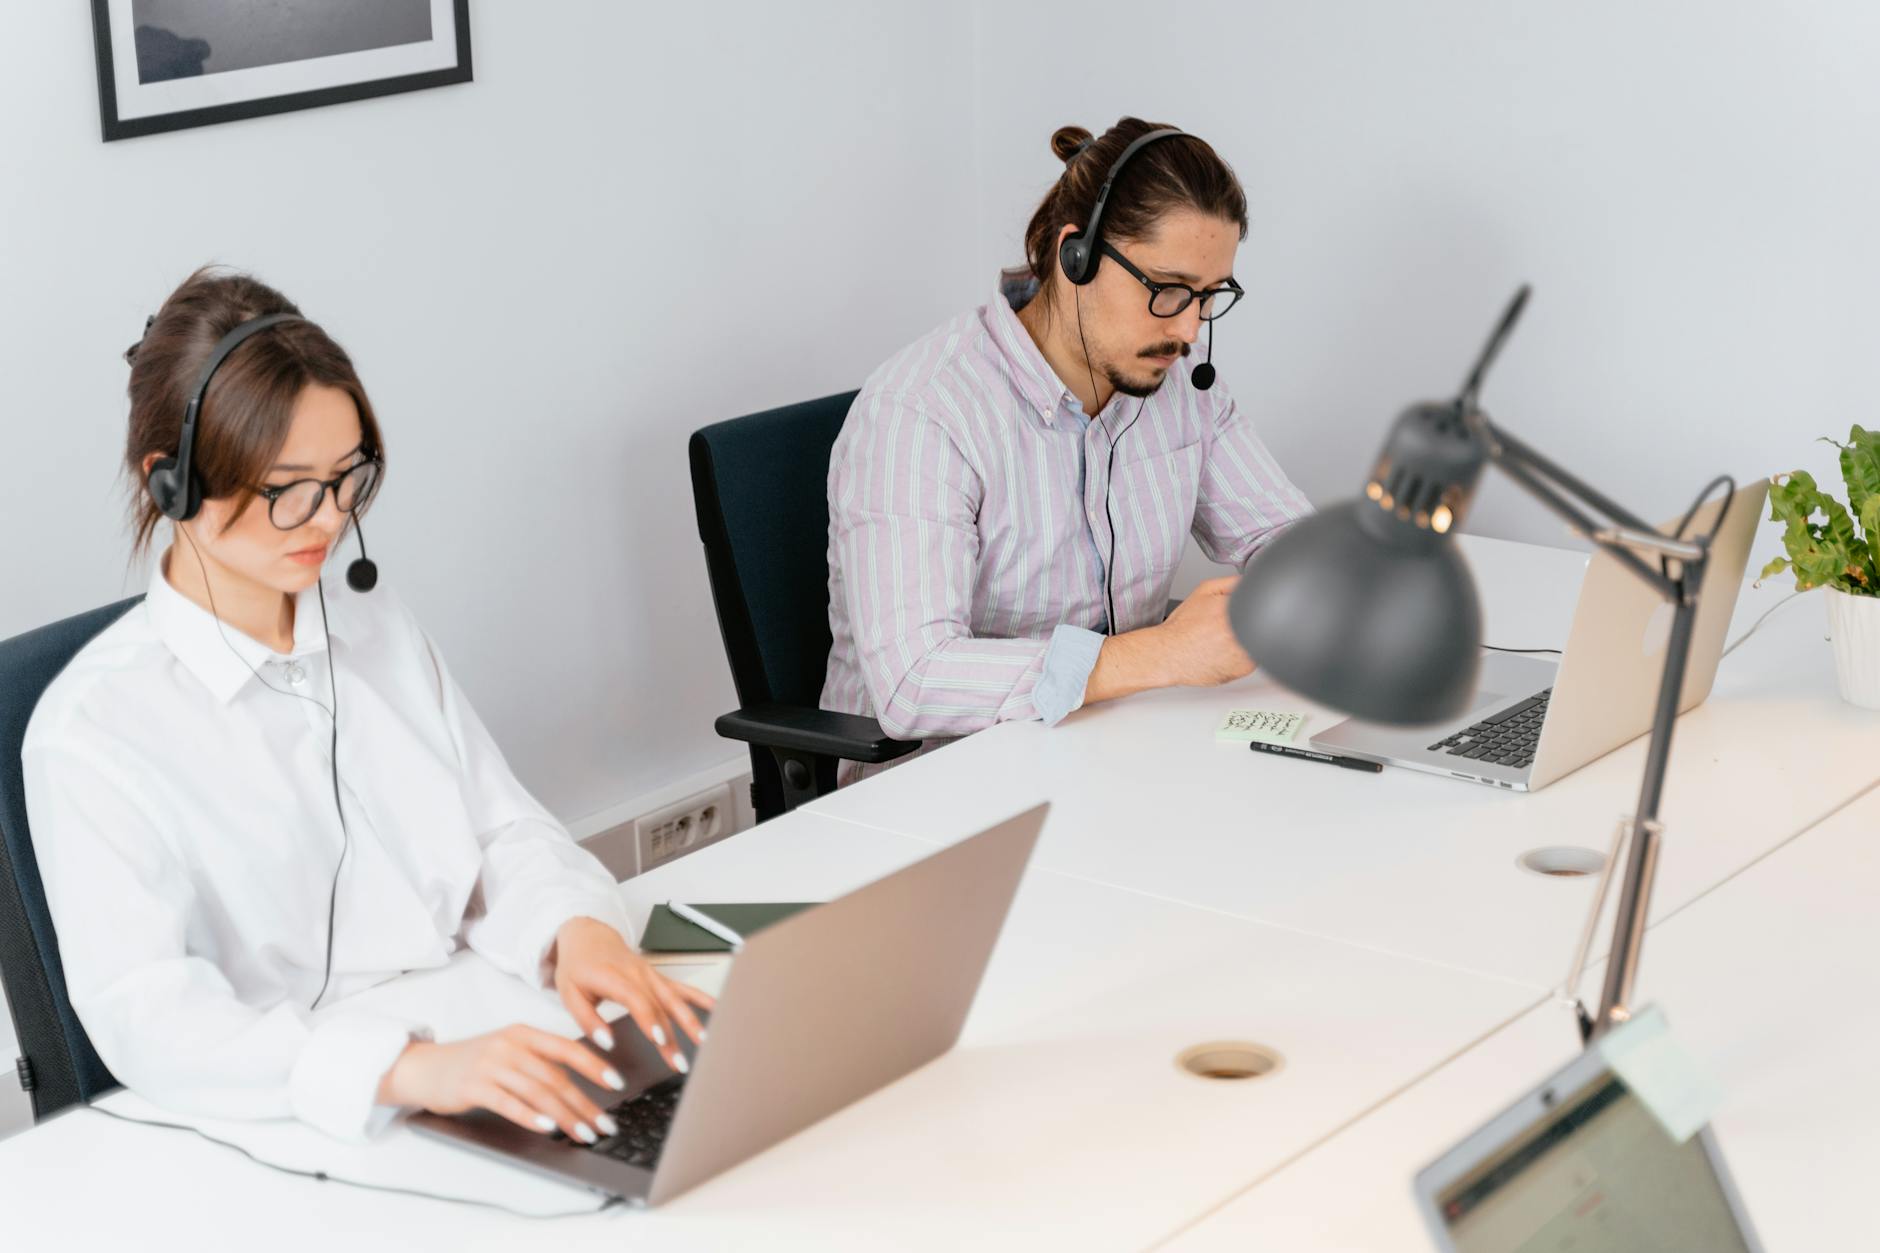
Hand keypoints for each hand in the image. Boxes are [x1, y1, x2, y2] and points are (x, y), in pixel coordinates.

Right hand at [377, 1024, 625, 1142]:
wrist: (423, 1067)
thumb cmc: (471, 1062)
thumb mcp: (507, 1051)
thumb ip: (538, 1062)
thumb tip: (577, 1087)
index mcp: (523, 1034)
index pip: (567, 1048)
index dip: (594, 1065)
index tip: (617, 1083)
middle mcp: (510, 1046)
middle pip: (556, 1077)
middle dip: (585, 1103)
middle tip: (605, 1123)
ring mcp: (491, 1065)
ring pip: (538, 1092)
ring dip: (565, 1116)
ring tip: (584, 1133)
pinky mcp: (474, 1086)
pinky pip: (509, 1103)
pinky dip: (531, 1116)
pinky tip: (547, 1127)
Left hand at [551, 916, 714, 1075]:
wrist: (588, 935)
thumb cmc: (578, 966)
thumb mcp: (569, 994)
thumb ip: (588, 1020)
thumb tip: (606, 1043)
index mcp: (613, 977)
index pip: (636, 999)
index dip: (649, 1019)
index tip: (658, 1039)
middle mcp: (636, 973)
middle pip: (659, 1005)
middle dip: (673, 1035)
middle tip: (680, 1061)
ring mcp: (650, 974)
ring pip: (674, 998)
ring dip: (691, 1020)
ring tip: (706, 1041)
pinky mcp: (657, 977)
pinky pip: (681, 988)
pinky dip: (700, 997)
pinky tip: (717, 1007)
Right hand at [1150, 575, 1255, 686]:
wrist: (1169, 654)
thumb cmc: (1183, 626)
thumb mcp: (1204, 591)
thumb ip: (1232, 582)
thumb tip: (1252, 582)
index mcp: (1237, 610)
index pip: (1262, 601)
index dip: (1251, 605)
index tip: (1241, 609)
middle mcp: (1243, 631)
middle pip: (1262, 621)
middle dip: (1247, 620)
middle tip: (1225, 625)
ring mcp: (1246, 652)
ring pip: (1258, 640)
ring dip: (1246, 637)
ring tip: (1223, 638)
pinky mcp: (1244, 668)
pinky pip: (1252, 658)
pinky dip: (1241, 655)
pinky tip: (1224, 651)